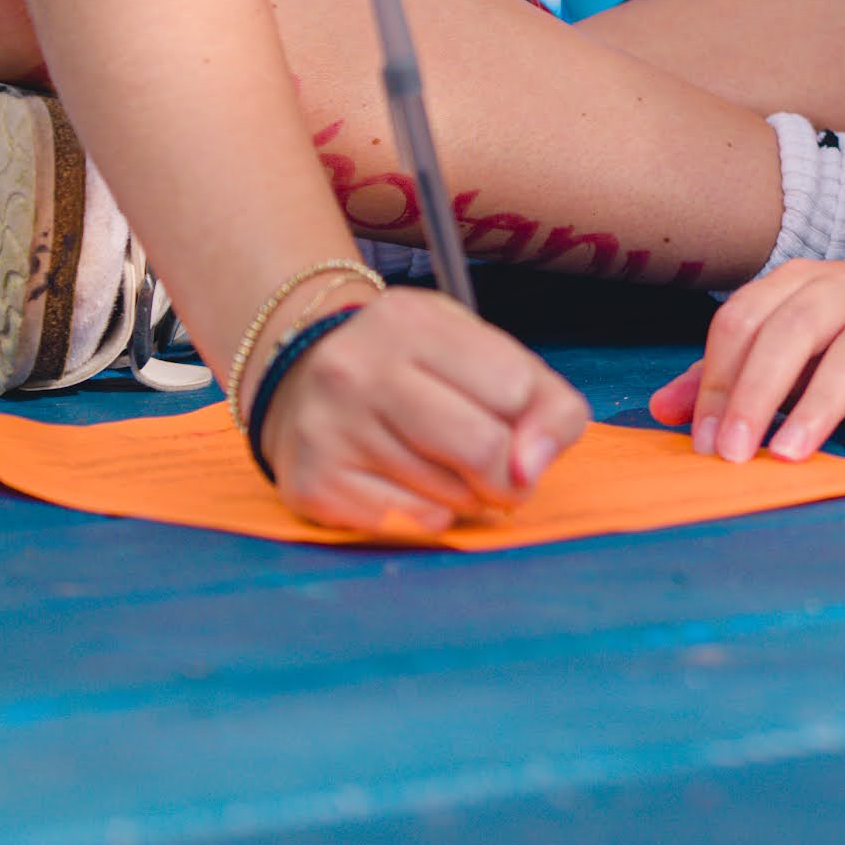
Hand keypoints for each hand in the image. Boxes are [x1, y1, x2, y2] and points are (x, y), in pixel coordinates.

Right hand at [256, 288, 591, 536]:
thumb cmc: (414, 371)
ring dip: (467, 498)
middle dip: (508, 474)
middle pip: (483, 447)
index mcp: (410, 321)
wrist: (299, 382)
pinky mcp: (313, 483)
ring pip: (449, 496)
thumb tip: (533, 467)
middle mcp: (358, 368)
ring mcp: (328, 427)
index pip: (514, 388)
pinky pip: (409, 523)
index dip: (530, 420)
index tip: (513, 425)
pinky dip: (429, 517)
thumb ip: (544, 402)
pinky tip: (410, 488)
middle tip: (498, 473)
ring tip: (446, 471)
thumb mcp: (481, 354)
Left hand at [657, 259, 844, 459]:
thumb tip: (664, 411)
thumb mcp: (796, 358)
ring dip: (819, 403)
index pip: (743, 320)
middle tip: (734, 454)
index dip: (716, 380)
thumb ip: (732, 378)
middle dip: (755, 392)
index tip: (706, 442)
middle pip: (793, 329)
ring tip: (792, 454)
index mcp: (800, 284)